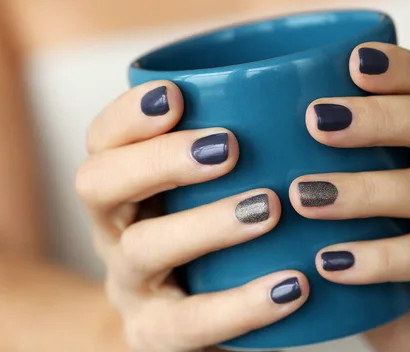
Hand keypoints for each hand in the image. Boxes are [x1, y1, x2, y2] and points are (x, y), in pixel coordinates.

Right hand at [75, 81, 308, 351]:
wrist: (193, 318)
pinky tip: (295, 285)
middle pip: (98, 184)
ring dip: (206, 223)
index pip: (102, 139)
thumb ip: (238, 142)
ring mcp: (129, 285)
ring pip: (144, 248)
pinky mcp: (155, 335)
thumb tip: (311, 82)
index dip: (130, 114)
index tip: (177, 93)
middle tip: (228, 146)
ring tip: (268, 208)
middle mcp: (113, 229)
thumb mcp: (213, 186)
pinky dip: (243, 304)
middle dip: (159, 158)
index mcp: (122, 184)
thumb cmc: (213, 234)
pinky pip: (191, 323)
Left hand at [290, 43, 409, 351]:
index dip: (402, 67)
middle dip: (383, 117)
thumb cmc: (368, 229)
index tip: (352, 61)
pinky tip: (328, 261)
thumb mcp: (351, 180)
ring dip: (365, 189)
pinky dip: (379, 257)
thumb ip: (317, 148)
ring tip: (304, 196)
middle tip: (317, 122)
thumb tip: (228, 107)